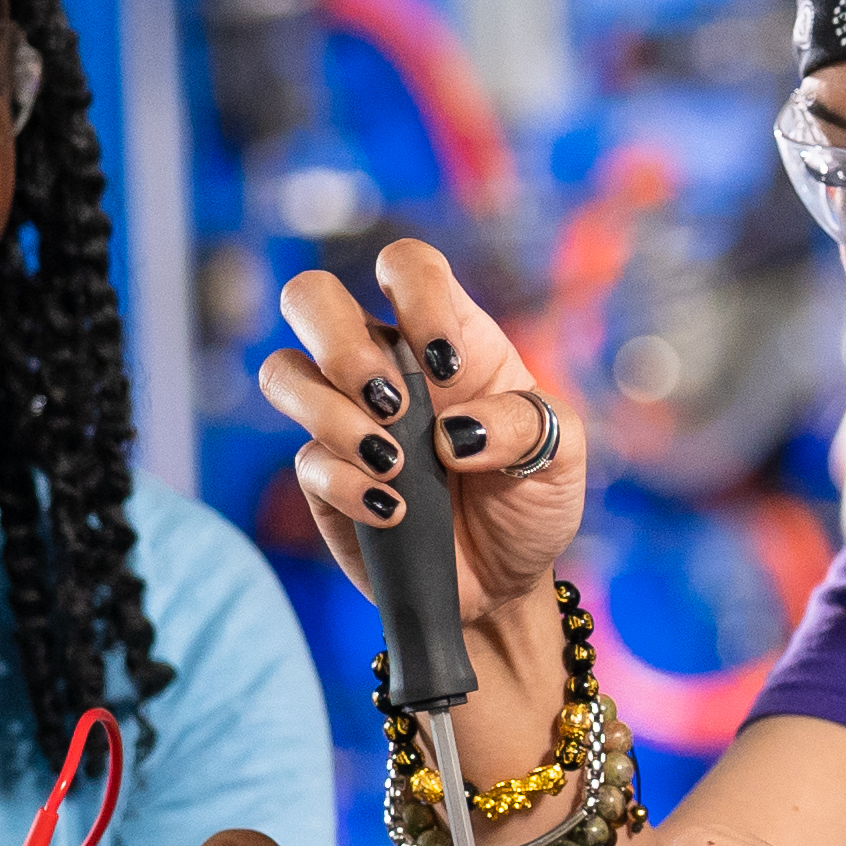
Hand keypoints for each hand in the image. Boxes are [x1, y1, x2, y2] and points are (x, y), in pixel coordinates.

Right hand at [254, 235, 586, 621]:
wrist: (506, 579)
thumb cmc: (532, 497)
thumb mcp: (562, 454)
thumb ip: (524, 425)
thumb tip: (451, 432)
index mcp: (444, 337)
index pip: (407, 267)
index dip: (417, 295)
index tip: (450, 365)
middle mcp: (383, 365)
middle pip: (311, 298)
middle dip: (340, 343)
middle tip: (393, 402)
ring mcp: (344, 418)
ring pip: (283, 372)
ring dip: (333, 415)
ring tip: (393, 462)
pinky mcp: (324, 478)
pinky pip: (308, 460)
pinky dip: (351, 485)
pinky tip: (396, 510)